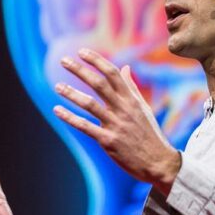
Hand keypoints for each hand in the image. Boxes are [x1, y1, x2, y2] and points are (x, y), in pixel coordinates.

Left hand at [53, 49, 181, 194]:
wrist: (158, 162)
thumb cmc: (150, 135)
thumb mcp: (143, 108)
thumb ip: (132, 88)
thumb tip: (125, 67)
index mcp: (131, 99)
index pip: (113, 73)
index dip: (96, 61)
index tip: (82, 52)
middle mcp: (123, 109)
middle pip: (99, 84)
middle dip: (80, 70)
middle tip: (64, 61)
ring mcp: (116, 124)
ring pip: (90, 104)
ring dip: (71, 94)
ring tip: (57, 86)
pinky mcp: (109, 140)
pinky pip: (85, 126)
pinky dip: (70, 118)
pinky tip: (57, 110)